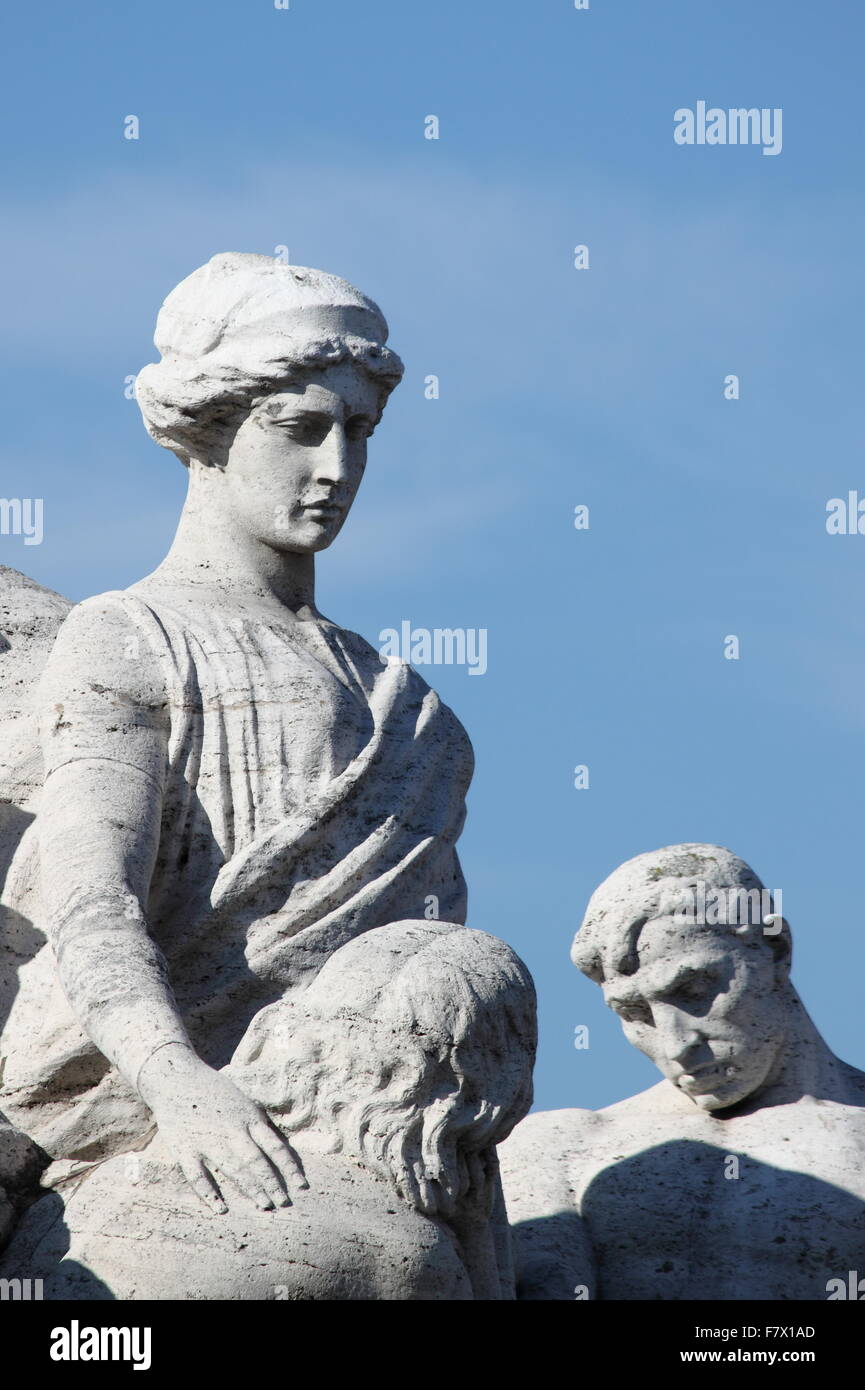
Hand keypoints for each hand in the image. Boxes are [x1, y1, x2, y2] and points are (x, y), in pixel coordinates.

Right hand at [138, 1044, 306, 1213]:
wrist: (176, 1078)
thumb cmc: (213, 1089)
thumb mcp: (242, 1099)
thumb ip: (257, 1122)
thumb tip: (277, 1145)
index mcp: (248, 1117)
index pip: (274, 1146)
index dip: (289, 1167)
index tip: (301, 1185)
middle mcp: (231, 1130)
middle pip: (256, 1161)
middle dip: (271, 1184)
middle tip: (283, 1203)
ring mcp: (208, 1140)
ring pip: (233, 1169)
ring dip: (250, 1189)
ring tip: (264, 1205)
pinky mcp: (185, 1149)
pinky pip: (198, 1176)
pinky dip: (209, 1194)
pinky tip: (220, 1208)